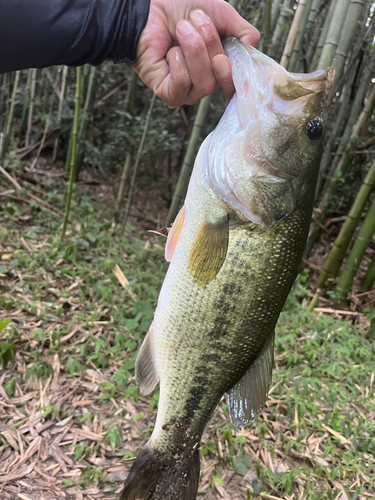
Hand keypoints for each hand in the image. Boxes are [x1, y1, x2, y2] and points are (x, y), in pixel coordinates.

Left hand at [134, 0, 259, 107]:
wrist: (149, 5)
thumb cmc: (180, 8)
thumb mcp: (222, 14)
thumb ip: (244, 32)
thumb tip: (252, 47)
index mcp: (218, 68)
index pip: (235, 84)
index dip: (235, 72)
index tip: (228, 53)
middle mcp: (204, 83)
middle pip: (221, 79)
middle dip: (211, 45)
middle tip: (198, 22)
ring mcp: (187, 91)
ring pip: (204, 83)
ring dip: (193, 48)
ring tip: (181, 29)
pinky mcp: (168, 93)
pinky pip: (183, 84)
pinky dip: (178, 61)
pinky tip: (170, 51)